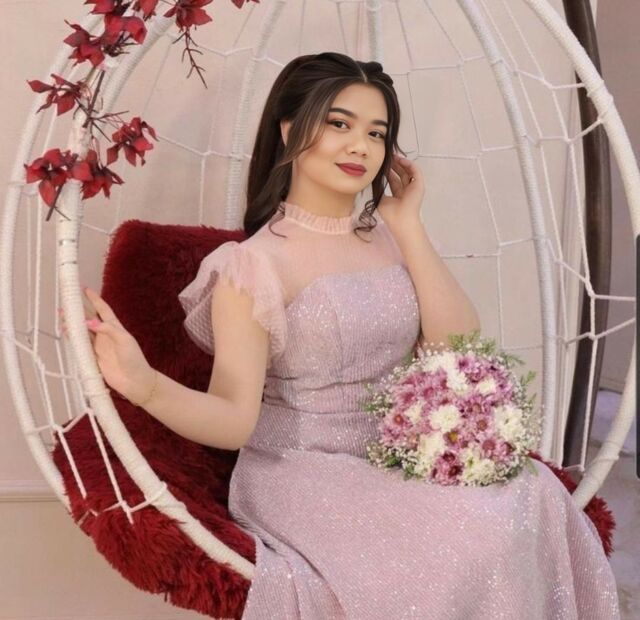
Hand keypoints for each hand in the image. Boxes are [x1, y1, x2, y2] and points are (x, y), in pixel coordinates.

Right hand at [58, 286, 154, 405]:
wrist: (135, 381)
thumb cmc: (133, 358)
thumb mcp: (124, 340)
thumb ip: (107, 330)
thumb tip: (88, 322)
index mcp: (115, 327)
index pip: (103, 310)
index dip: (94, 299)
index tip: (84, 289)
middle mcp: (106, 335)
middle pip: (89, 320)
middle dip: (78, 312)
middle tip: (65, 305)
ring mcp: (99, 346)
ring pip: (83, 332)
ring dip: (73, 325)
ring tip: (62, 318)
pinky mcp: (94, 357)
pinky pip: (82, 346)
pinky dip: (74, 340)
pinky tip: (67, 334)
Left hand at [377, 152, 424, 233]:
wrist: (400, 220)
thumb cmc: (390, 214)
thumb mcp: (380, 198)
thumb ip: (378, 188)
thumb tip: (373, 178)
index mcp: (398, 195)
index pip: (393, 179)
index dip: (388, 171)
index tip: (381, 164)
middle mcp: (406, 190)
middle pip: (400, 174)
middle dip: (394, 165)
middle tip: (386, 157)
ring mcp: (413, 188)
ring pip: (408, 171)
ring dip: (400, 163)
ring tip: (392, 156)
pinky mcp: (419, 185)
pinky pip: (415, 171)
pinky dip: (409, 164)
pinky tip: (401, 160)